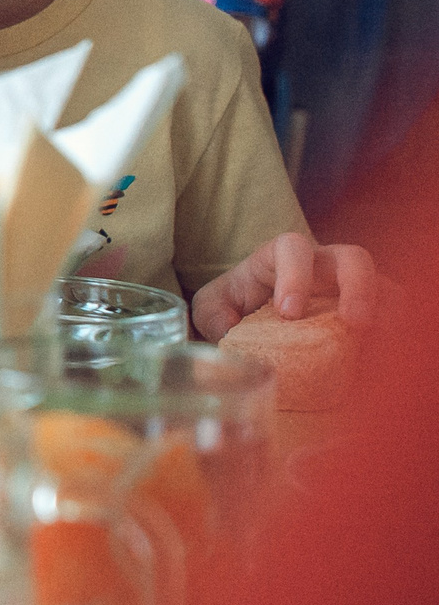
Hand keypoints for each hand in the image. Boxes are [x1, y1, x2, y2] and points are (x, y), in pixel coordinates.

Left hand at [192, 231, 377, 339]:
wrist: (252, 316)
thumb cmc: (235, 303)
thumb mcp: (212, 306)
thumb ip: (212, 314)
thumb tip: (228, 331)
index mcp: (279, 256)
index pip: (293, 249)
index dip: (296, 275)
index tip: (288, 313)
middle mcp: (322, 265)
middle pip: (353, 257)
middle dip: (358, 286)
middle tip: (353, 322)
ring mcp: (350, 288)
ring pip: (384, 284)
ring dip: (384, 311)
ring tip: (375, 341)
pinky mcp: (367, 312)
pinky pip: (393, 316)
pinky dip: (391, 334)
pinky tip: (378, 356)